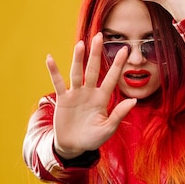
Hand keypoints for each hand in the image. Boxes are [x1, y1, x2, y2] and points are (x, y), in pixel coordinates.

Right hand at [46, 33, 136, 159]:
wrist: (74, 147)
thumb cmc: (93, 138)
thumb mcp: (108, 128)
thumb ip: (119, 114)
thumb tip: (134, 100)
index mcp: (103, 98)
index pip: (112, 78)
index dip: (118, 65)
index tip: (125, 49)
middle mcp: (90, 92)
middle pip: (94, 69)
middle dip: (96, 54)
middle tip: (99, 36)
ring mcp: (76, 94)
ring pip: (77, 73)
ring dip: (78, 59)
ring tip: (80, 44)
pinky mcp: (63, 99)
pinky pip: (58, 83)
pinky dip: (54, 71)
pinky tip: (50, 58)